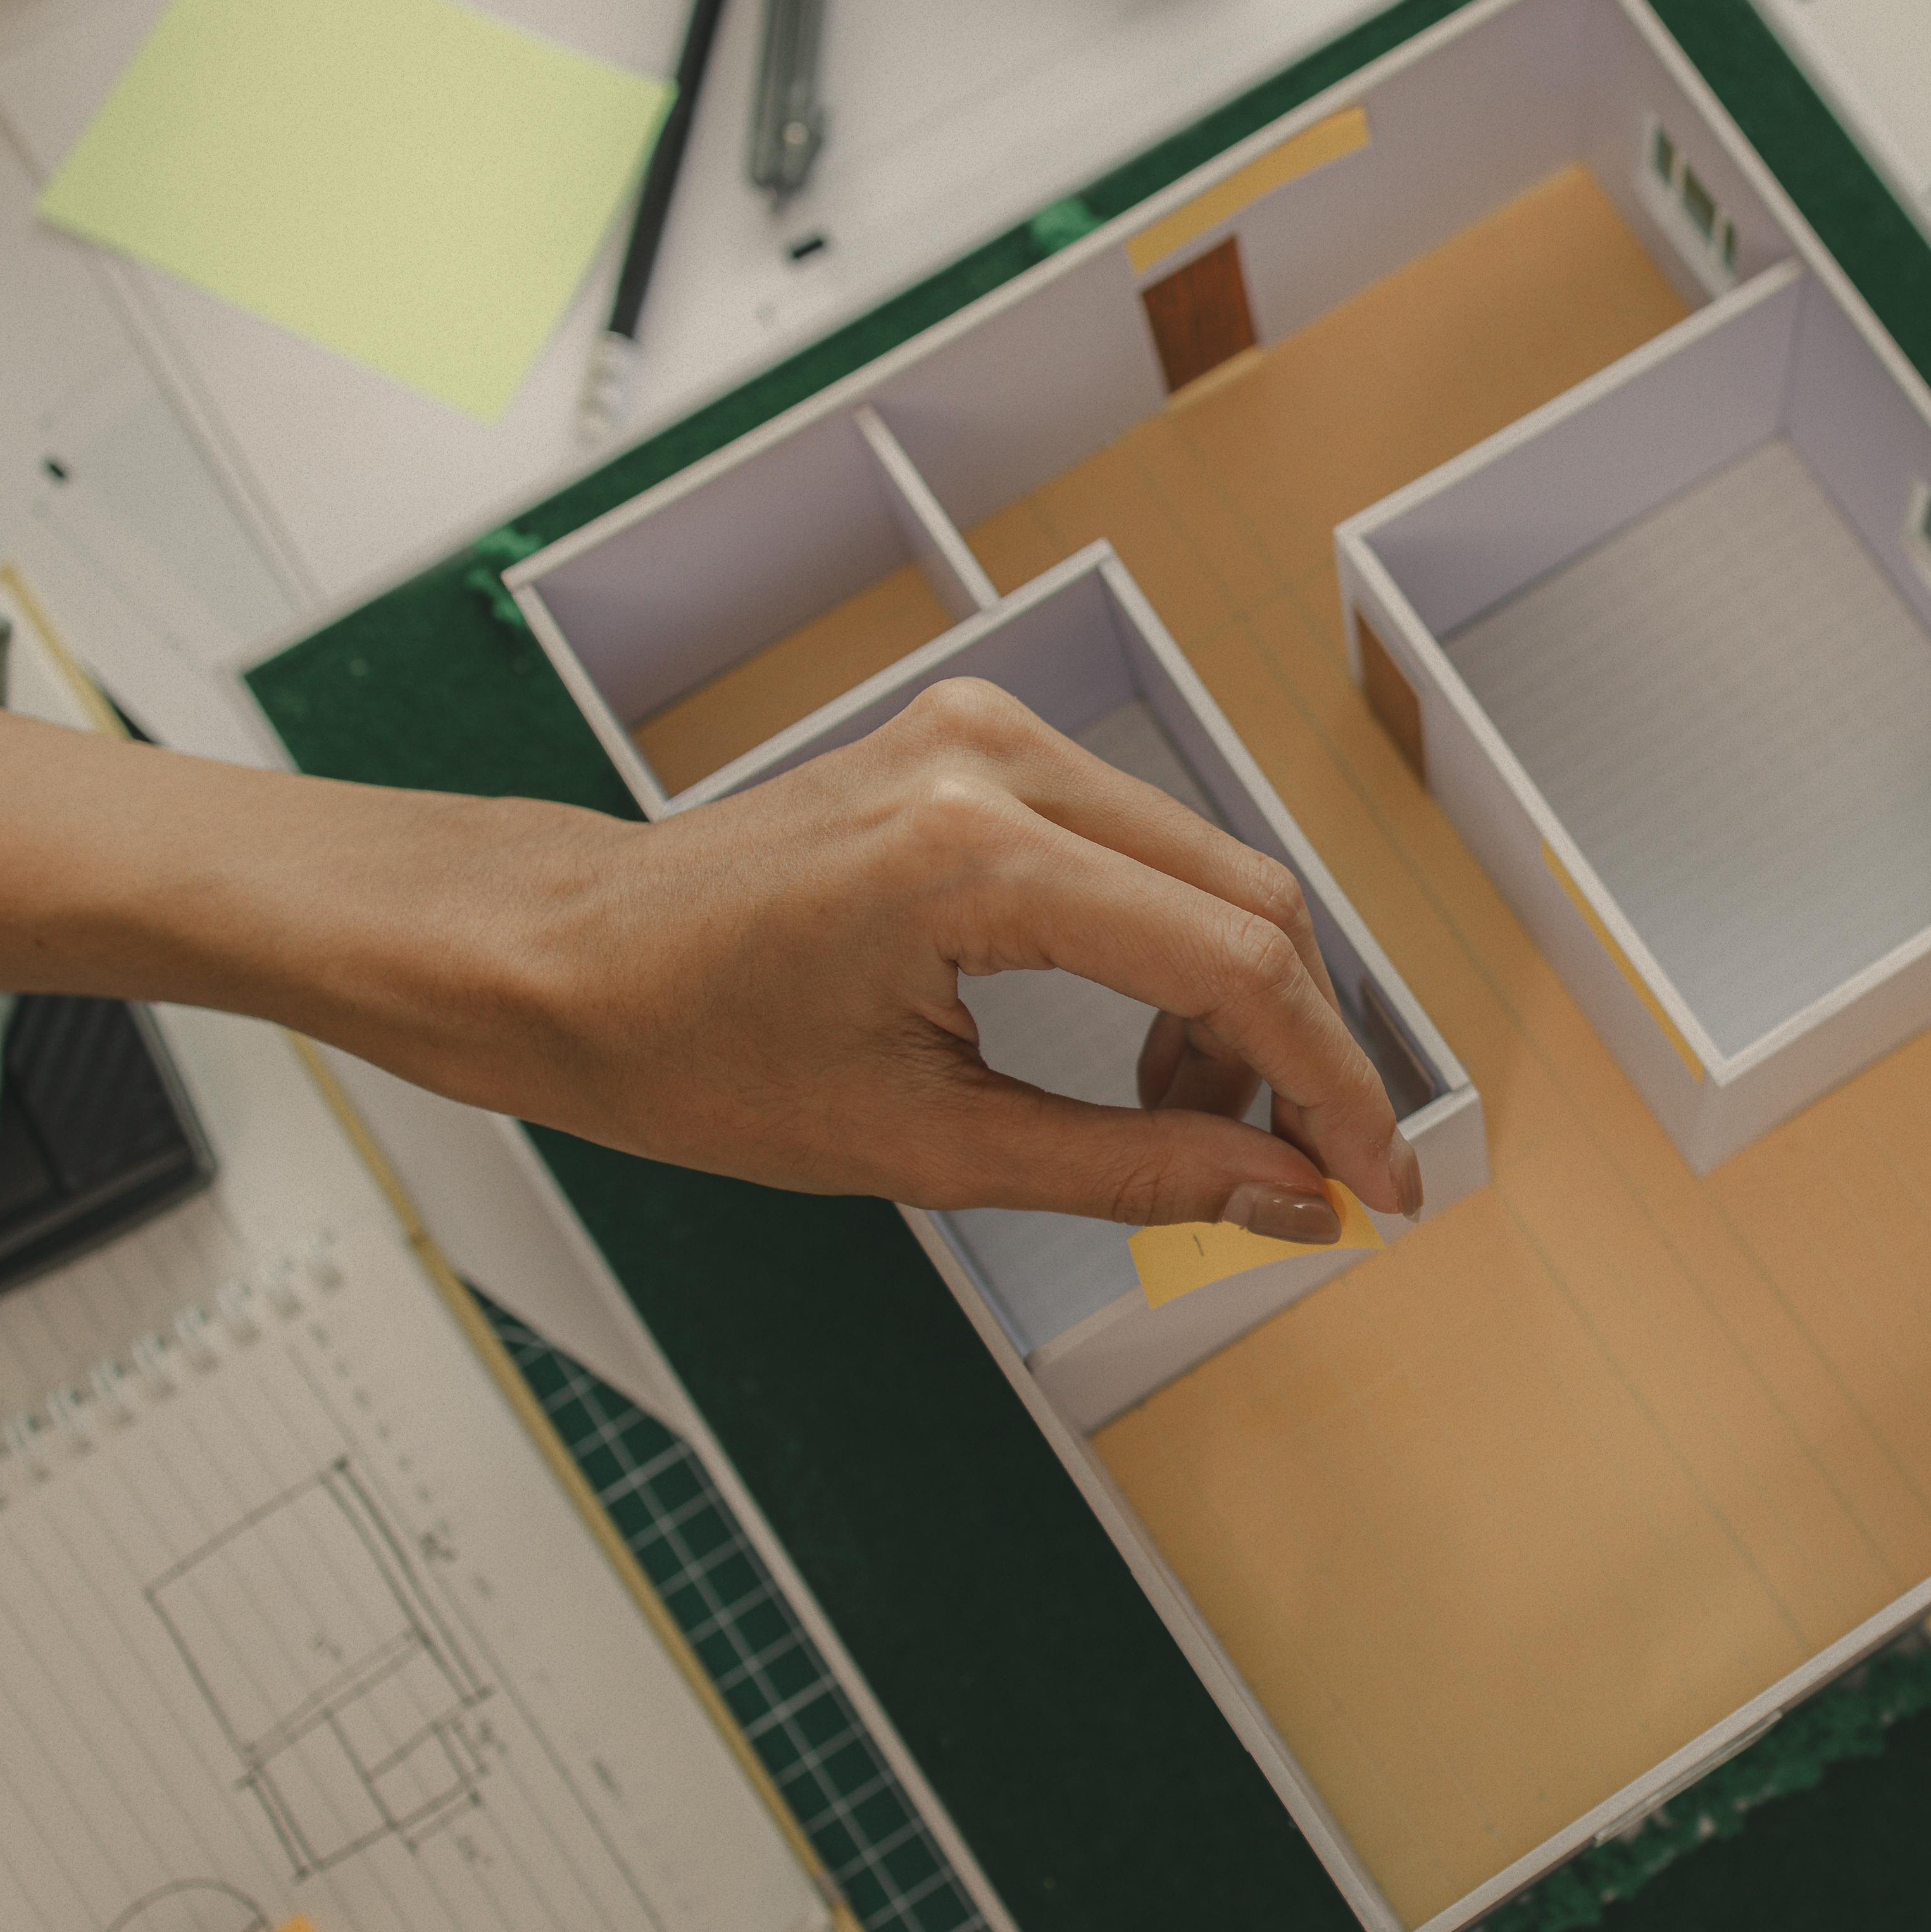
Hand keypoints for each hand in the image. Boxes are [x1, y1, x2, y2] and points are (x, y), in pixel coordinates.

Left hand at [0, 679, 1418, 1235]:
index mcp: (975, 858)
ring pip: (1207, 871)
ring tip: (1181, 1117)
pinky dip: (1167, 949)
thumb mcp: (923, 1148)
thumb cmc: (686, 1051)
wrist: (550, 957)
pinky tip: (1132, 1039)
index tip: (1380, 1184)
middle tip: (1296, 1170)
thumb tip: (1284, 1197)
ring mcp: (987, 735)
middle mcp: (995, 763)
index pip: (1233, 965)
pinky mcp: (976, 742)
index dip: (1329, 1087)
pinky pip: (1139, 847)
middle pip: (1249, 899)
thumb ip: (1132, 1167)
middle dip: (1293, 1049)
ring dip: (1229, 1004)